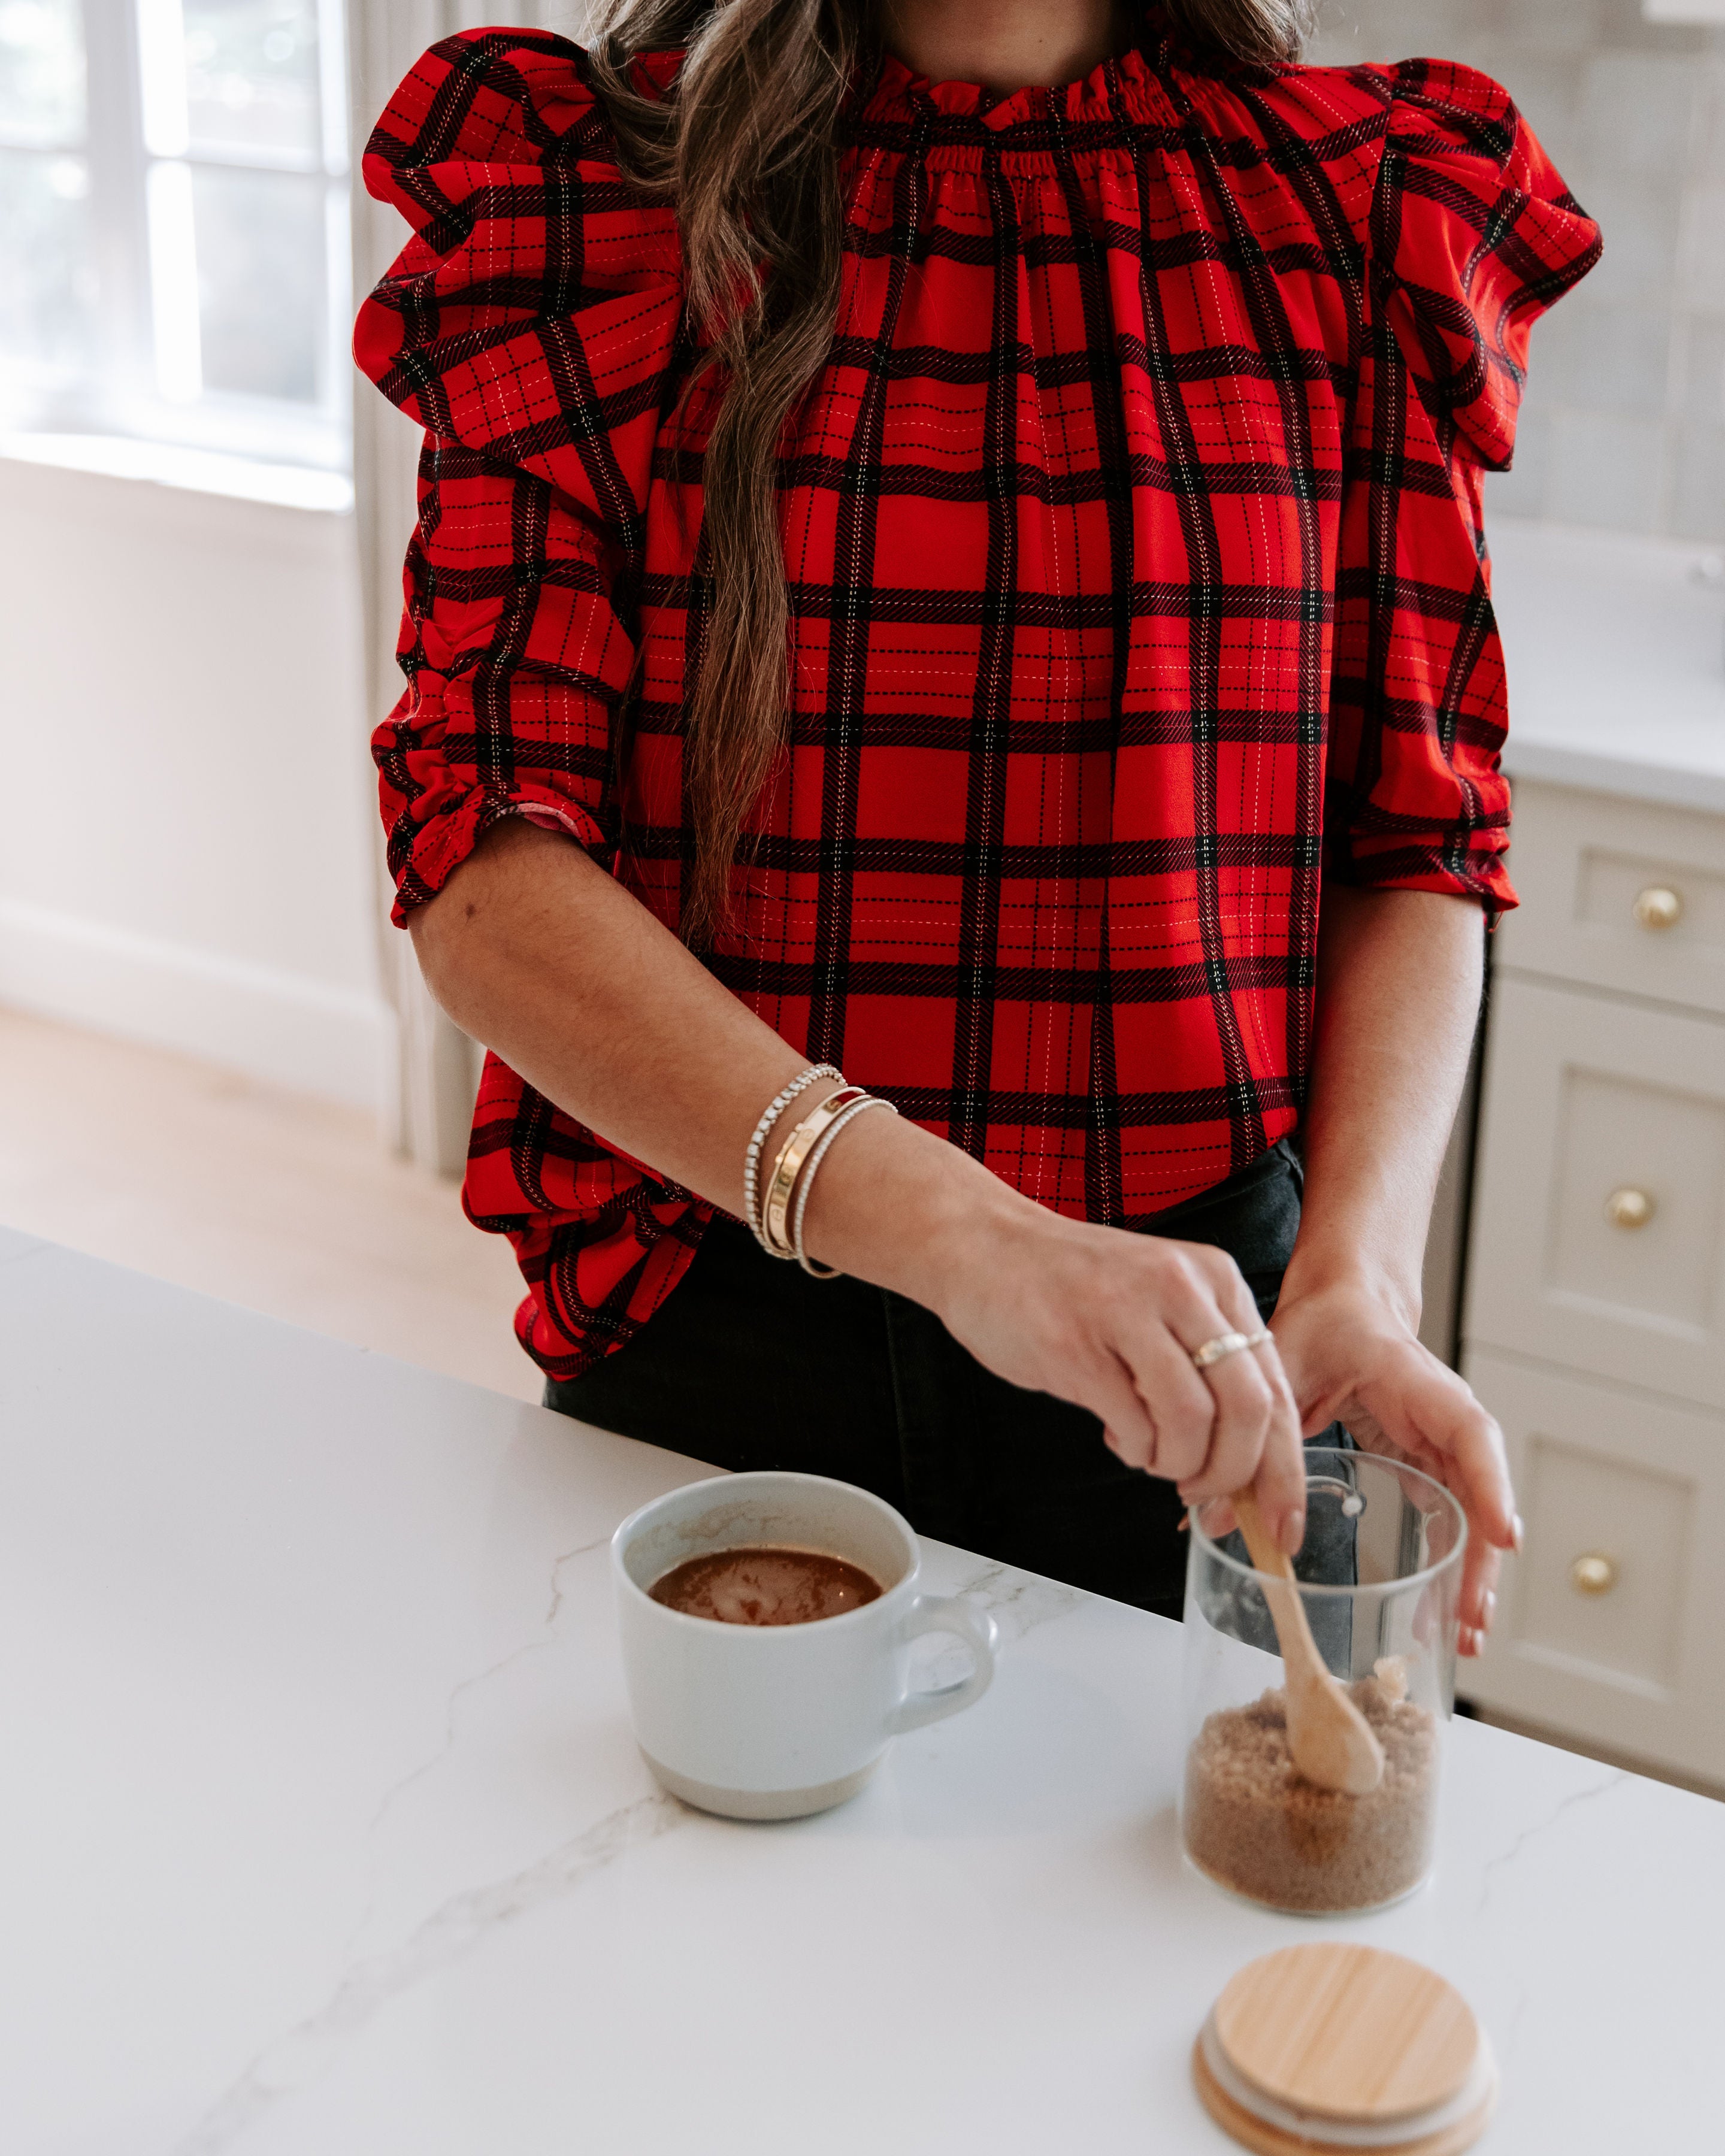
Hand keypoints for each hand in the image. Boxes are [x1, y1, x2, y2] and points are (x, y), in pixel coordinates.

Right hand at [922, 1203, 1309, 1551]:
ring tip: (1152, 1456)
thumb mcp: (1161, 1301)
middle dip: (1233, 1475)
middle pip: (1249, 1407)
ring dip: (1178, 1465)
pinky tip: (1118, 1434)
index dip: (1285, 1465)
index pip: (1276, 1384)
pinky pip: (1134, 1426)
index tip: (1283, 1521)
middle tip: (1205, 1497)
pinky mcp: (1078, 1347)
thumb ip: (1209, 1361)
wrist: (984, 1246)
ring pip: (1194, 1423)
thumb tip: (1250, 1456)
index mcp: (1214, 1279)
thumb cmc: (1071, 1284)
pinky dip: (1134, 1450)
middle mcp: (1181, 1288)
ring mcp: (1128, 1314)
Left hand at [1269, 1274, 1518, 1656]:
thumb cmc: (1326, 1321)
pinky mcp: (1426, 1466)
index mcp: (1417, 1383)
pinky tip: (1440, 1613)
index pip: (1468, 1433)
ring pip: (1471, 1516)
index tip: (1501, 1537)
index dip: (1489, 1485)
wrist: (1346, 1303)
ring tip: (1464, 1637)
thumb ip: (1255, 1431)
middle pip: (1480, 1493)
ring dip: (1471, 1575)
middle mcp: (1442, 1419)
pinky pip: (1449, 1518)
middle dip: (1481, 1559)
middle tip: (1470, 1621)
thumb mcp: (1282, 1362)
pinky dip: (1448, 1563)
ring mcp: (1440, 1446)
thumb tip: (1208, 1515)